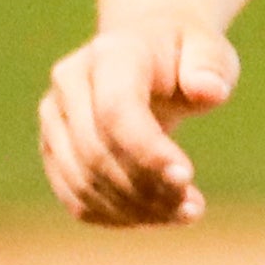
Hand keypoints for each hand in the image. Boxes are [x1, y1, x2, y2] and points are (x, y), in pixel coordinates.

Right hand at [38, 20, 238, 225]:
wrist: (148, 49)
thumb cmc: (185, 53)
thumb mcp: (208, 48)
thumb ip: (210, 66)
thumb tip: (209, 91)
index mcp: (110, 54)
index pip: (115, 110)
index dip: (147, 150)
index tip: (186, 178)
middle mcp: (70, 85)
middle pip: (97, 152)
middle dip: (146, 188)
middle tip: (192, 207)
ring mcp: (55, 119)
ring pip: (83, 181)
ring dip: (134, 209)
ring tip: (185, 213)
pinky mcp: (54, 150)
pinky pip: (76, 198)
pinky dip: (117, 216)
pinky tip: (157, 216)